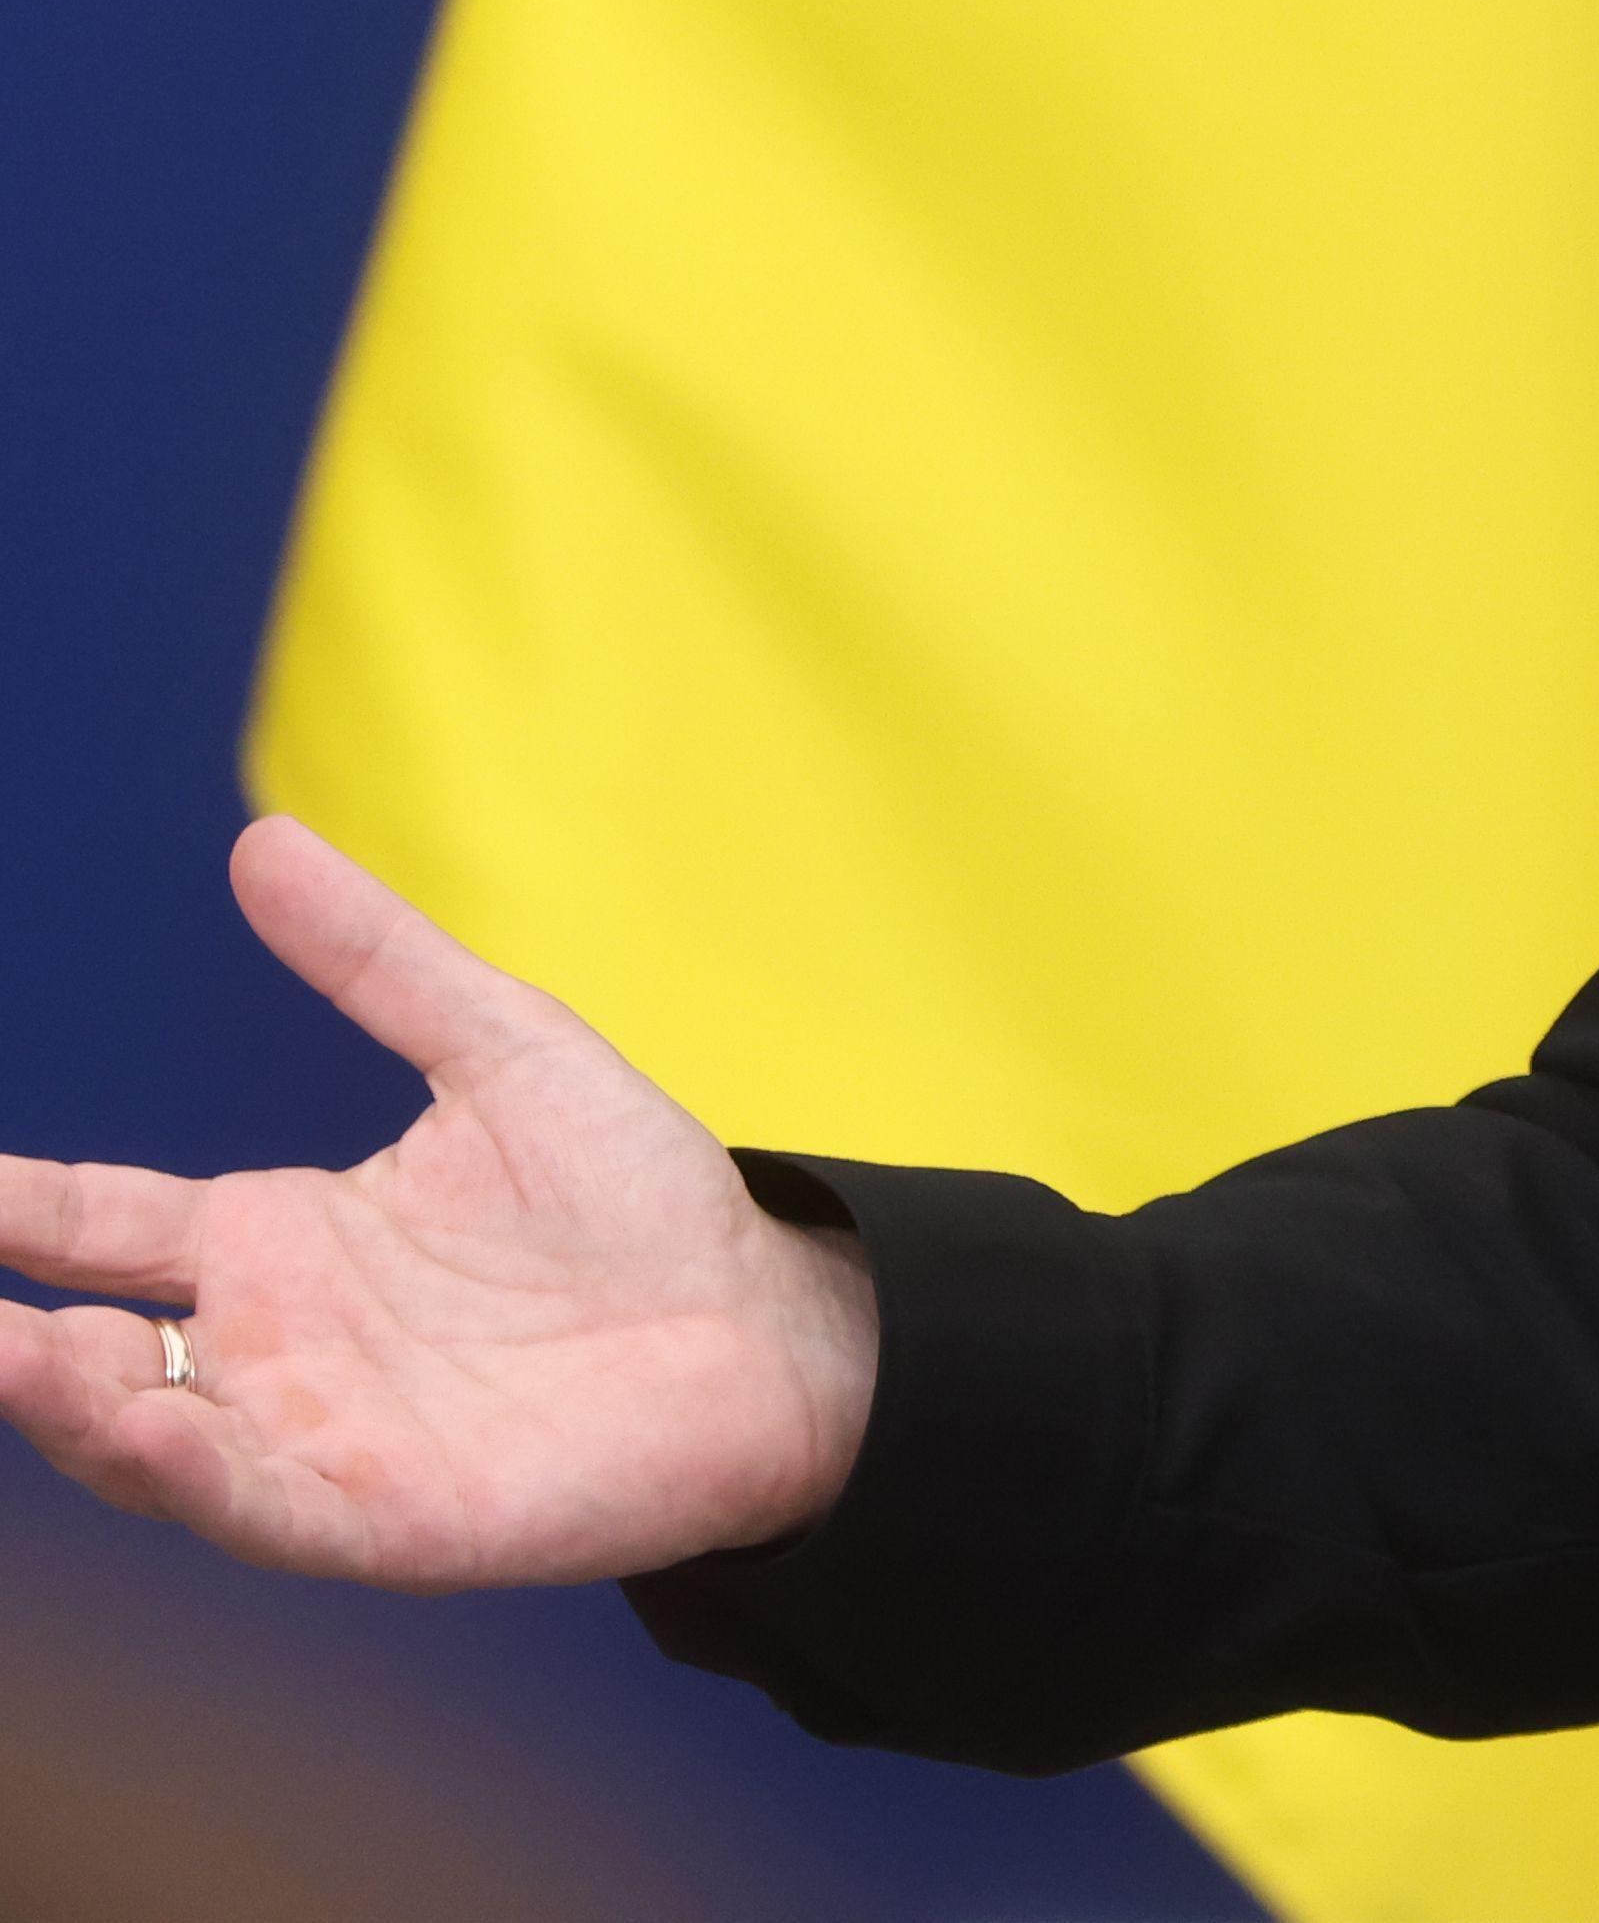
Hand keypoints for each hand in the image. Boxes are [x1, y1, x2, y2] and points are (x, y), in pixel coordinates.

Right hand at [0, 817, 878, 1590]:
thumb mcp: (502, 1050)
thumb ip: (379, 963)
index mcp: (276, 1239)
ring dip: (66, 1404)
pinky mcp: (384, 1513)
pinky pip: (259, 1504)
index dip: (6, 1203)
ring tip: (7, 1354)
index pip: (96, 1219)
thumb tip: (262, 841)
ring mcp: (313, 1438)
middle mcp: (268, 1347)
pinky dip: (192, 1473)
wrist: (768, 1326)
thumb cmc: (636, 1199)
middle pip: (83, 1343)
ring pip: (142, 1435)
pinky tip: (141, 1427)